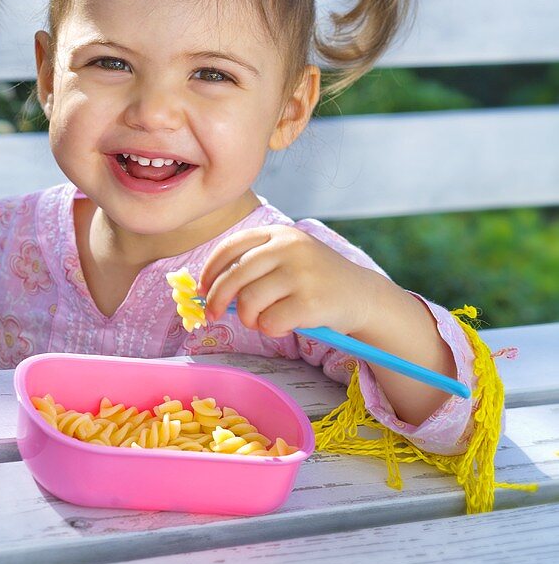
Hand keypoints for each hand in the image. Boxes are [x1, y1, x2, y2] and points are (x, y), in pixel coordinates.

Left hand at [198, 225, 380, 338]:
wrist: (362, 295)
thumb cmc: (315, 281)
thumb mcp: (288, 258)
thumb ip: (254, 266)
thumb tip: (207, 290)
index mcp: (280, 233)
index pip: (231, 247)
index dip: (210, 271)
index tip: (201, 289)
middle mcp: (290, 248)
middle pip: (234, 276)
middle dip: (216, 299)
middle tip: (212, 315)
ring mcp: (301, 274)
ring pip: (248, 301)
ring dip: (247, 318)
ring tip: (261, 320)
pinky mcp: (311, 302)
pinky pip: (269, 322)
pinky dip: (269, 329)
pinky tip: (283, 325)